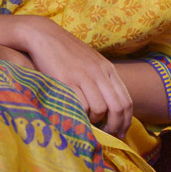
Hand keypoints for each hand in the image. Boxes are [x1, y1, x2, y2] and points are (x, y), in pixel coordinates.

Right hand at [13, 14, 133, 135]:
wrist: (44, 35)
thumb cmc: (66, 52)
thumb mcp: (91, 62)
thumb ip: (101, 79)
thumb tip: (109, 106)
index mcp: (108, 69)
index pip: (126, 101)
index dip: (125, 121)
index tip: (119, 133)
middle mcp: (99, 73)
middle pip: (117, 108)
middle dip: (114, 127)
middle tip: (107, 136)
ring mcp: (83, 77)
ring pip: (100, 109)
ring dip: (95, 122)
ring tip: (87, 123)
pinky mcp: (66, 81)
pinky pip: (81, 105)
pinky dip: (81, 116)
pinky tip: (75, 115)